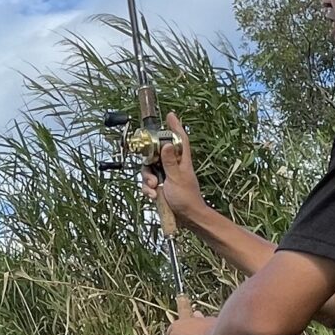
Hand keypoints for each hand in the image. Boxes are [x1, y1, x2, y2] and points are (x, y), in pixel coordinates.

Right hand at [142, 111, 206, 225]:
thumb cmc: (186, 199)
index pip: (179, 139)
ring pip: (149, 169)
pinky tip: (153, 196)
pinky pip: (148, 182)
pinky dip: (147, 189)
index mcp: (182, 161)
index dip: (175, 126)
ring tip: (153, 189)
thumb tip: (165, 144)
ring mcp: (166, 176)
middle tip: (152, 175)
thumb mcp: (176, 179)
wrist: (187, 219)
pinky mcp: (160, 186)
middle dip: (149, 164)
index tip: (170, 115)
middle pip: (156, 154)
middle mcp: (173, 166)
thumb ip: (169, 162)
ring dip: (147, 179)